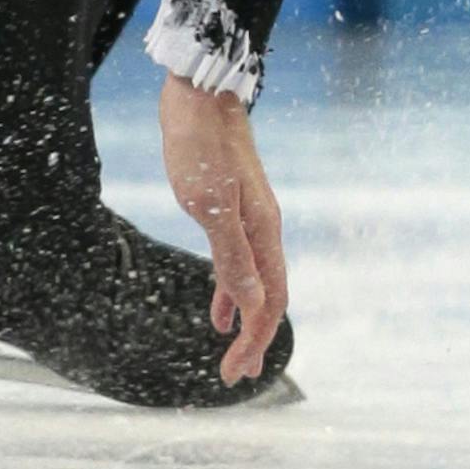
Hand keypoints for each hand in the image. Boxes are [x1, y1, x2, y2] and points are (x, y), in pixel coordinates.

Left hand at [158, 75, 288, 384]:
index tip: (235, 373)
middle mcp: (263, 227)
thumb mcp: (210, 205)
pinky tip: (218, 308)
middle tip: (234, 376)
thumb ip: (233, 256)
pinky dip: (231, 291)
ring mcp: (248, 216)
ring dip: (244, 319)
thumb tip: (253, 308)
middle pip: (267, 296)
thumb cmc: (201, 145)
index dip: (256, 340)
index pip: (270, 300)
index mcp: (263, 230)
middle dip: (254, 339)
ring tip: (229, 352)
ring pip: (254, 281)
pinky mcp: (229, 206)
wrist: (199, 92)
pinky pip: (238, 262)